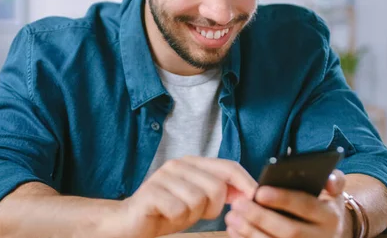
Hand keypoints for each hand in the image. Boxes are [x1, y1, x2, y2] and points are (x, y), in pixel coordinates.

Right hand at [115, 156, 257, 237]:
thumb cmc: (169, 211)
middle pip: (217, 186)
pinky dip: (177, 219)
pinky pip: (179, 209)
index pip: (228, 166)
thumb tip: (250, 191)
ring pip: (199, 200)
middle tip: (198, 213)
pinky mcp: (151, 192)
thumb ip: (221, 192)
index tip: (256, 199)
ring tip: (179, 213)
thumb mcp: (200, 201)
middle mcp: (178, 164)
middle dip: (214, 208)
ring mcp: (163, 176)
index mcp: (192, 163)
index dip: (246, 182)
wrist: (131, 222)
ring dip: (192, 215)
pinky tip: (166, 216)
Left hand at [225, 170, 349, 237]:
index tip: (259, 191)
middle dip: (261, 217)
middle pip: (290, 231)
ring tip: (232, 217)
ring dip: (251, 232)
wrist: (327, 234)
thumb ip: (333, 180)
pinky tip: (234, 231)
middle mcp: (321, 237)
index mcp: (330, 217)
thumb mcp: (333, 193)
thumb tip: (329, 179)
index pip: (306, 206)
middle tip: (239, 204)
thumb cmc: (323, 206)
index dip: (283, 199)